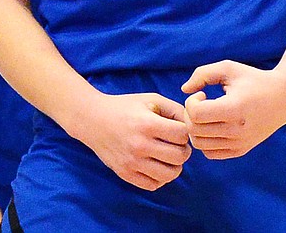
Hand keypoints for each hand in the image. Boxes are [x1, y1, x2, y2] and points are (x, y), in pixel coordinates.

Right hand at [71, 92, 191, 190]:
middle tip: (176, 144)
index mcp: (148, 124)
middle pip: (180, 157)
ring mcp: (132, 162)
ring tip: (168, 156)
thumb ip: (175, 109)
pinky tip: (157, 165)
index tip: (178, 129)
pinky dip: (160, 177)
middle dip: (183, 150)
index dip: (185, 131)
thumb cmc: (125, 107)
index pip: (182, 135)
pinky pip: (154, 185)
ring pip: (170, 174)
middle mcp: (140, 145)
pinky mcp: (125, 174)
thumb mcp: (151, 99)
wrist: (93, 119)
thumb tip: (193, 124)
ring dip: (175, 166)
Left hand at [181, 61, 285, 159]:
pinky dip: (205, 141)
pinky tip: (213, 125)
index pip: (197, 115)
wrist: (283, 98)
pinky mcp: (240, 150)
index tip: (202, 94)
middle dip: (190, 115)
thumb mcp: (228, 68)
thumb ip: (202, 74)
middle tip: (201, 104)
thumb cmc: (252, 79)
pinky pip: (210, 153)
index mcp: (234, 109)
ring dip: (196, 128)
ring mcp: (239, 143)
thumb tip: (184, 90)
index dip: (191, 102)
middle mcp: (237, 130)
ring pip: (200, 145)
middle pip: (195, 131)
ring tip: (206, 114)